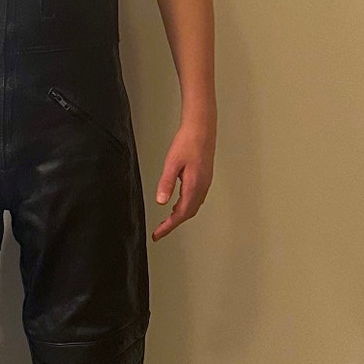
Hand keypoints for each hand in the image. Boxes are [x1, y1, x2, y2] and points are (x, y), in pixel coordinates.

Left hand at [151, 117, 214, 240]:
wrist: (202, 128)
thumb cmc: (187, 142)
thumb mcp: (172, 163)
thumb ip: (166, 183)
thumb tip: (161, 202)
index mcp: (194, 186)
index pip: (181, 214)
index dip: (169, 226)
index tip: (158, 234)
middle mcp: (202, 187)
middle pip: (188, 213)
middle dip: (174, 224)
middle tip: (160, 231)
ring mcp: (205, 183)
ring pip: (193, 206)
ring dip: (181, 215)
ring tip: (167, 221)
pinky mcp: (205, 178)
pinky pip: (196, 198)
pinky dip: (186, 206)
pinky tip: (179, 203)